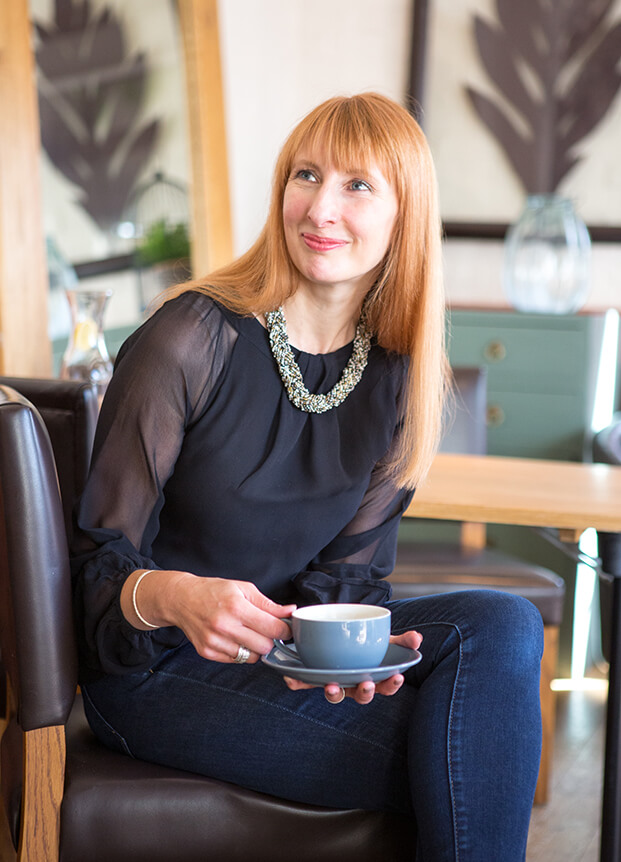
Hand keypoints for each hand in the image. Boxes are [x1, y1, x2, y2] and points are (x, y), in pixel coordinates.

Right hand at [122, 569, 294, 663]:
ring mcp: (214, 641)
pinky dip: (240, 652)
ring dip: (255, 647)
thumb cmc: (213, 591)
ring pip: (251, 657)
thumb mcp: (243, 588)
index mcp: (236, 607)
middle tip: (266, 630)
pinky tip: (234, 638)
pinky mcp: (207, 652)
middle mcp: (224, 626)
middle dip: (270, 639)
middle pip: (264, 646)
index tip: (286, 628)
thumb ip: (268, 604)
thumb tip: (290, 612)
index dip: (285, 630)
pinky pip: (236, 660)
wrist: (181, 599)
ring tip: (247, 633)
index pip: (272, 628)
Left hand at [283, 629, 421, 703]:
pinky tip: (290, 678)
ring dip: (334, 692)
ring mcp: (334, 681)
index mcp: (372, 677)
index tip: (396, 677)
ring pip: (335, 693)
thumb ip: (402, 640)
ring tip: (332, 685)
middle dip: (364, 692)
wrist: (341, 639)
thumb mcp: (386, 640)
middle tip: (366, 683)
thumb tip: (418, 638)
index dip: (391, 685)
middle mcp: (353, 684)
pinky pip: (305, 683)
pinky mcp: (314, 677)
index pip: (385, 686)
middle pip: (360, 695)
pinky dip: (297, 682)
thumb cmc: (368, 647)